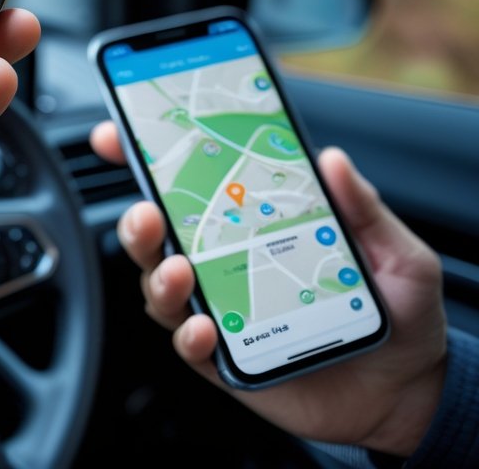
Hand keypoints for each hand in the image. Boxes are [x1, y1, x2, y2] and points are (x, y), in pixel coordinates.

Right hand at [91, 122, 447, 456]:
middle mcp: (223, 264)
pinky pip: (188, 345)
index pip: (190, 186)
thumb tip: (333, 160)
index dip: (146, 159)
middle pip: (158, 235)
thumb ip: (363, 207)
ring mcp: (219, 309)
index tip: (117, 136)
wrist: (408, 389)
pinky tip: (205, 328)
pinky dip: (188, 335)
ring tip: (179, 270)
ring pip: (160, 287)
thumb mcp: (395, 253)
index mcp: (251, 226)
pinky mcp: (224, 360)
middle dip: (137, 219)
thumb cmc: (396, 315)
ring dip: (157, 275)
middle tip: (146, 212)